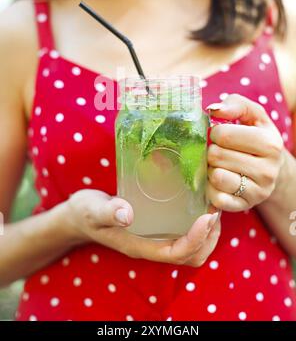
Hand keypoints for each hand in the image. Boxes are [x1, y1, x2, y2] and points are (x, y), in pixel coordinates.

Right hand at [65, 189, 220, 266]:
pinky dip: (199, 223)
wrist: (79, 216)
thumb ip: (108, 212)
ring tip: (212, 206)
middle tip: (215, 210)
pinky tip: (199, 202)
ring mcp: (156, 239)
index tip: (207, 216)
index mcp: (140, 246)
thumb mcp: (92, 210)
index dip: (196, 239)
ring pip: (192, 248)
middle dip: (209, 237)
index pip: (177, 253)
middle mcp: (152, 246)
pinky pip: (185, 234)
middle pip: (191, 256)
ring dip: (208, 232)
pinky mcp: (158, 228)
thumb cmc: (85, 214)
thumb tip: (127, 214)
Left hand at [206, 93, 283, 211]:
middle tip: (219, 151)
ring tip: (220, 164)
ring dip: (211, 169)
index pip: (224, 135)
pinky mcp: (245, 206)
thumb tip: (213, 109)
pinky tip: (219, 180)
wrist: (270, 169)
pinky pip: (216, 198)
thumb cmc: (255, 137)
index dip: (215, 132)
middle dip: (212, 150)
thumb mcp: (252, 115)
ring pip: (216, 177)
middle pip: (217, 156)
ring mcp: (258, 191)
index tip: (221, 134)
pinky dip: (211, 188)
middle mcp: (268, 170)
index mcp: (270, 143)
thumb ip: (235, 104)